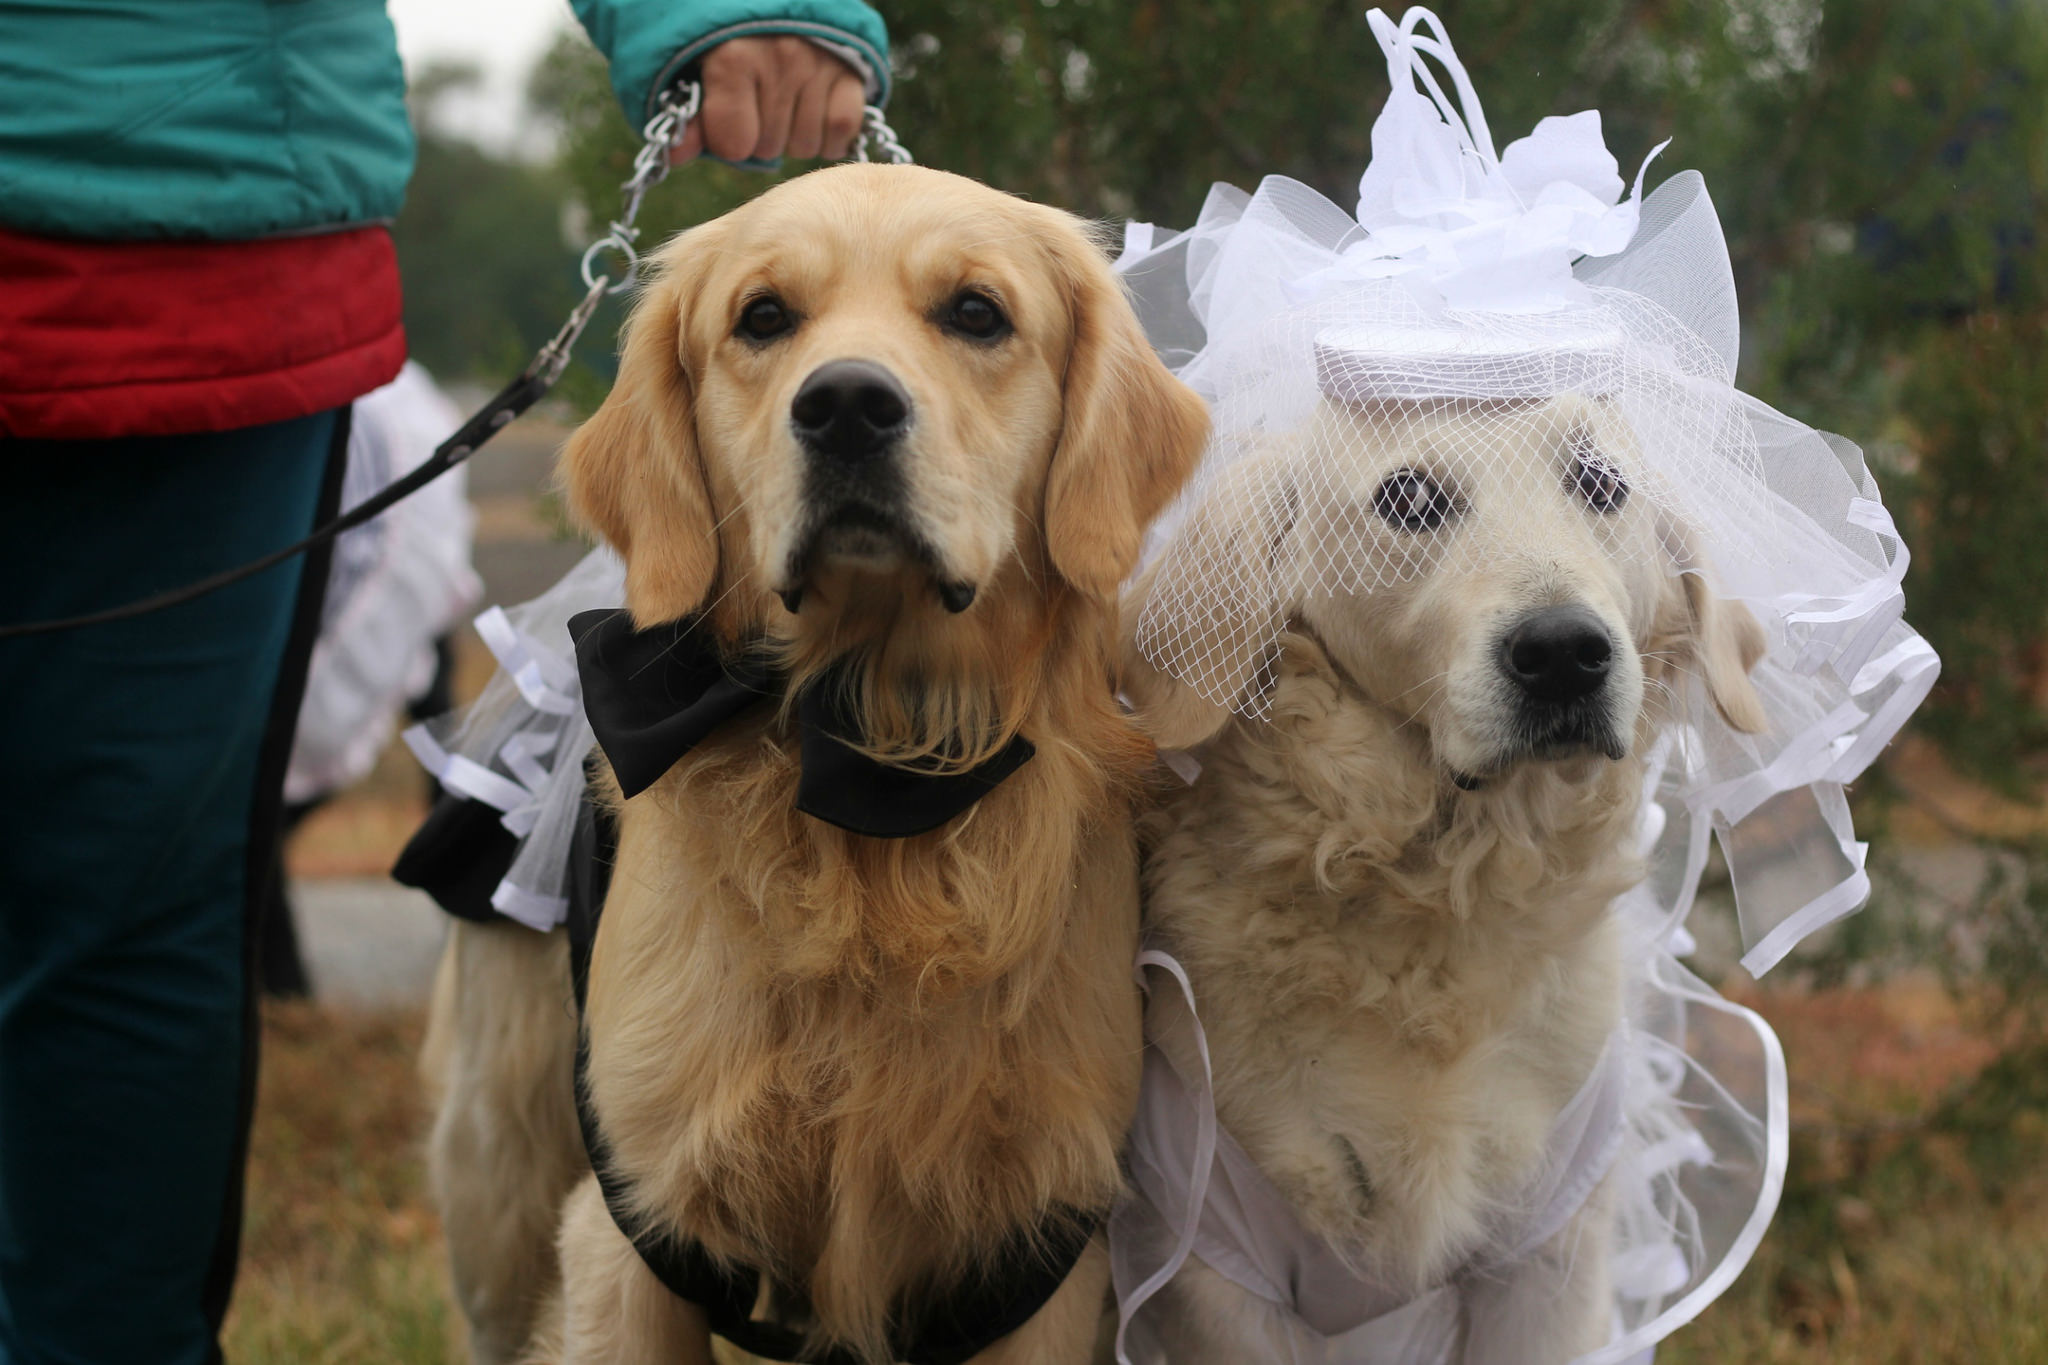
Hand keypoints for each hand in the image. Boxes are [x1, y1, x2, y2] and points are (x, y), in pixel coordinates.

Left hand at [674, 36, 865, 163]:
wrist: (780, 1)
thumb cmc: (731, 39)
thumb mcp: (699, 68)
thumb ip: (689, 114)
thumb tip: (676, 156)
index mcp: (733, 58)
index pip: (733, 145)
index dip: (727, 139)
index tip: (727, 118)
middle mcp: (779, 59)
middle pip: (768, 148)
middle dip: (760, 135)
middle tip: (758, 105)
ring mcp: (818, 66)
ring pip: (805, 145)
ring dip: (793, 136)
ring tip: (786, 104)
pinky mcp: (851, 73)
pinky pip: (840, 132)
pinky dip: (829, 135)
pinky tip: (815, 115)